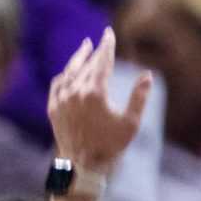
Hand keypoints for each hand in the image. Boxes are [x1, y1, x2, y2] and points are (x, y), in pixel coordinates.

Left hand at [45, 28, 149, 173]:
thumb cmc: (110, 146)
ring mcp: (61, 101)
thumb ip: (139, 97)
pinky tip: (68, 72)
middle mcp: (75, 93)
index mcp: (95, 93)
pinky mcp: (53, 110)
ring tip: (84, 47)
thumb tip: (147, 75)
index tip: (109, 33)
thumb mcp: (131, 123)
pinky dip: (64, 75)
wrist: (81, 166)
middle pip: (86, 64)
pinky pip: (57, 86)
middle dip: (95, 50)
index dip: (107, 46)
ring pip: (69, 73)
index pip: (102, 62)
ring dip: (77, 59)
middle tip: (100, 38)